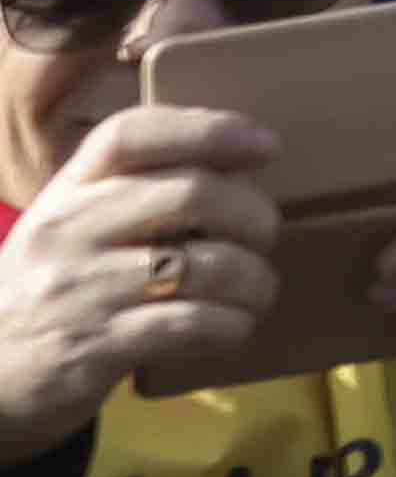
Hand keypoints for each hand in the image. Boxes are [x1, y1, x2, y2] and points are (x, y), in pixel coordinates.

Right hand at [0, 105, 279, 449]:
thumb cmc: (49, 292)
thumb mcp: (70, 229)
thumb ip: (130, 194)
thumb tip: (236, 169)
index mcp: (65, 192)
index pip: (130, 134)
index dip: (207, 128)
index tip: (265, 144)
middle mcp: (67, 232)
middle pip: (190, 192)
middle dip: (253, 212)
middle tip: (266, 233)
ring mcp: (77, 291)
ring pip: (204, 265)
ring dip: (254, 278)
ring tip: (257, 289)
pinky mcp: (92, 348)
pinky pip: (191, 325)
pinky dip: (232, 324)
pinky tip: (234, 326)